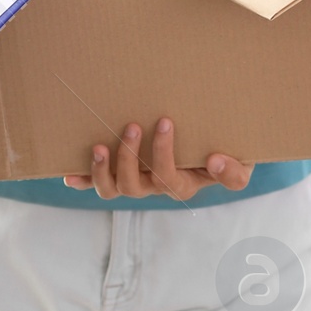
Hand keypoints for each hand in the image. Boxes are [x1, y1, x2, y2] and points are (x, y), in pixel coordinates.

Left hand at [63, 118, 253, 200]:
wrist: (215, 147)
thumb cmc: (227, 152)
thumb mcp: (242, 164)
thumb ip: (234, 171)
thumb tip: (214, 162)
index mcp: (182, 185)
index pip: (168, 178)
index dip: (162, 154)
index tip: (164, 121)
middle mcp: (156, 187)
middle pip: (135, 187)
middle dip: (129, 157)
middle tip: (132, 125)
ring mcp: (136, 182)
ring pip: (114, 189)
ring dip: (102, 170)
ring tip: (99, 146)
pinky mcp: (120, 174)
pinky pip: (99, 183)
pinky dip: (84, 179)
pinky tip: (69, 174)